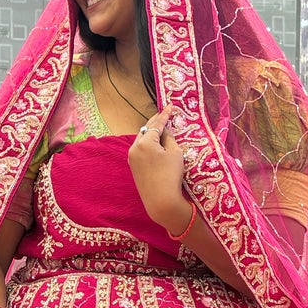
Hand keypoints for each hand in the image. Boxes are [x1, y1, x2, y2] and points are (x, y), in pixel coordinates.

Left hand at [127, 104, 191, 230]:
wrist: (161, 202)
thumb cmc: (171, 176)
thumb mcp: (175, 153)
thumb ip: (169, 138)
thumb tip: (164, 131)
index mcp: (144, 142)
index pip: (156, 124)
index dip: (164, 115)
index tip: (169, 106)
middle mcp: (134, 148)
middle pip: (146, 130)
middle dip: (156, 123)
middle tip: (164, 114)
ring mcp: (131, 158)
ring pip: (142, 140)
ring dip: (151, 134)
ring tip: (162, 129)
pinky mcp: (133, 167)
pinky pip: (141, 150)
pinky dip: (148, 145)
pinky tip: (155, 144)